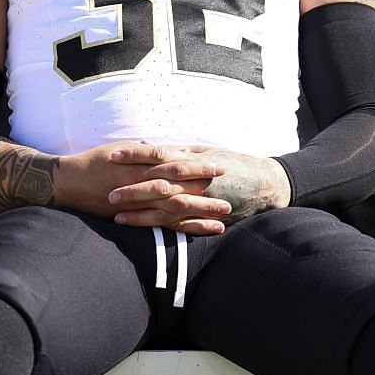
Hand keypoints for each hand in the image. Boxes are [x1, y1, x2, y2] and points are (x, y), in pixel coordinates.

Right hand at [53, 142, 232, 234]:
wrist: (67, 182)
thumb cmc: (94, 163)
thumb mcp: (120, 150)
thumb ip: (144, 150)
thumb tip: (167, 147)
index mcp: (141, 164)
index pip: (176, 163)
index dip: (199, 164)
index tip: (220, 165)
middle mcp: (142, 182)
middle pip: (180, 185)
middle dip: (206, 187)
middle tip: (231, 189)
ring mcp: (138, 202)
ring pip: (176, 206)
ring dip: (202, 209)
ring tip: (225, 212)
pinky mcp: (133, 217)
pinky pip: (163, 224)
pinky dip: (186, 227)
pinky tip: (205, 229)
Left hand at [108, 144, 290, 234]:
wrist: (266, 184)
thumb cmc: (234, 163)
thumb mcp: (204, 150)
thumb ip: (175, 150)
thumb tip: (146, 145)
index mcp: (194, 159)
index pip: (159, 155)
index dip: (136, 155)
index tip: (114, 155)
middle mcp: (196, 180)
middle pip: (158, 183)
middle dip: (133, 189)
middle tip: (108, 193)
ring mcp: (201, 200)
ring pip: (166, 207)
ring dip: (141, 213)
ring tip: (117, 217)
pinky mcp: (207, 216)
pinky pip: (180, 224)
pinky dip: (161, 227)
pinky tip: (143, 229)